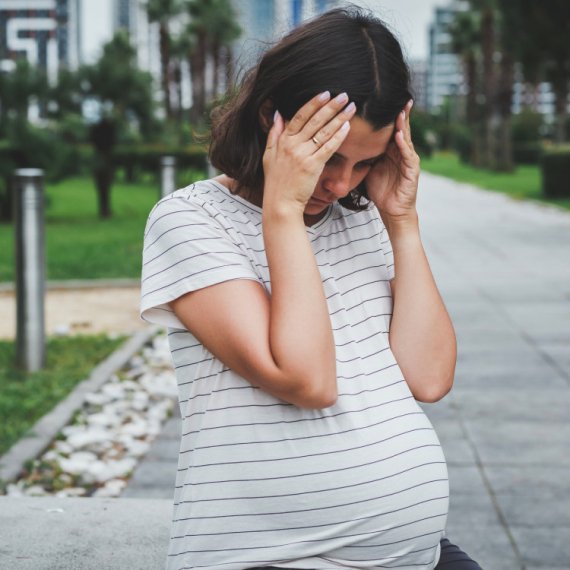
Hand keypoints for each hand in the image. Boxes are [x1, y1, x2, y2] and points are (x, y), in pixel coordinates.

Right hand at [262, 91, 356, 211]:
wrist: (280, 203)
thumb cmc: (276, 182)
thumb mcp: (268, 156)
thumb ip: (273, 134)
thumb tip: (277, 114)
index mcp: (283, 141)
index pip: (299, 116)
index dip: (313, 103)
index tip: (325, 94)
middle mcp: (293, 145)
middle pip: (315, 120)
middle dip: (331, 106)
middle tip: (344, 95)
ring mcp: (303, 155)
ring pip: (324, 131)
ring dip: (339, 118)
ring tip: (351, 107)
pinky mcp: (312, 166)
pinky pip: (328, 148)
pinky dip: (338, 136)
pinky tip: (347, 127)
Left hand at [364, 100, 418, 222]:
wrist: (391, 210)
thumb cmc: (381, 190)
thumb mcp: (369, 168)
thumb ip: (364, 154)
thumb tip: (345, 142)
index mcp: (392, 151)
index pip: (390, 128)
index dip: (388, 115)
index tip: (382, 99)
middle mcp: (402, 152)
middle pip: (401, 128)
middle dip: (401, 113)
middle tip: (400, 96)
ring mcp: (409, 161)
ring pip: (406, 138)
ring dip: (403, 125)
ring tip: (400, 111)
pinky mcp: (412, 171)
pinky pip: (408, 155)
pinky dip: (403, 145)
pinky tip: (399, 136)